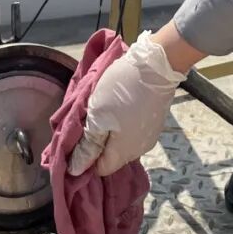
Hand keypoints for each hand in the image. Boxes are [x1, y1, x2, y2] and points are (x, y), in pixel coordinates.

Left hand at [67, 29, 199, 176]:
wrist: (156, 64)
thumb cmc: (122, 90)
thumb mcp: (97, 115)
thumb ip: (88, 145)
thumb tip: (76, 170)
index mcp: (124, 152)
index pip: (100, 169)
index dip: (86, 159)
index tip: (77, 139)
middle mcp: (139, 150)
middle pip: (112, 157)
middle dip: (98, 143)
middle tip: (88, 121)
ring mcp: (150, 135)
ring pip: (123, 143)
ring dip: (111, 132)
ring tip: (103, 111)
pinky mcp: (155, 121)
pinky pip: (133, 131)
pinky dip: (123, 124)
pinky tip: (119, 107)